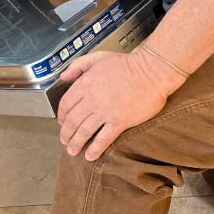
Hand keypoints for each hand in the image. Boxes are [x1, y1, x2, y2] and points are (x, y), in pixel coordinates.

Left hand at [57, 50, 172, 161]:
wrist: (152, 72)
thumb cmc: (128, 64)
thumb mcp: (98, 57)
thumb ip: (77, 65)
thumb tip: (63, 77)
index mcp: (85, 83)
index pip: (65, 104)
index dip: (61, 116)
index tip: (62, 122)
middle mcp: (92, 99)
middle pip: (72, 121)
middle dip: (66, 134)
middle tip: (64, 140)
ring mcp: (105, 111)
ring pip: (84, 131)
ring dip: (76, 143)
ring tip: (72, 150)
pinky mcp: (119, 121)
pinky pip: (103, 139)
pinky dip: (95, 149)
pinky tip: (90, 156)